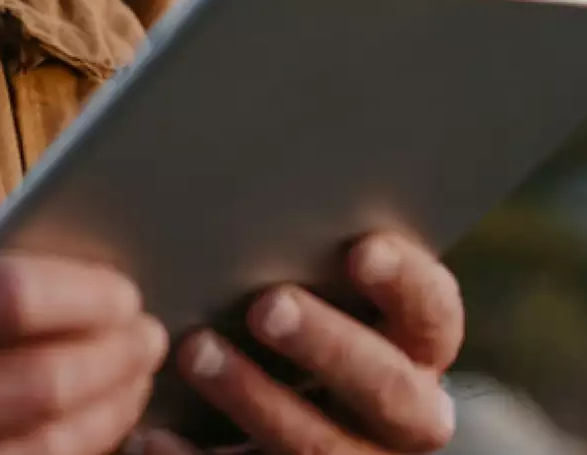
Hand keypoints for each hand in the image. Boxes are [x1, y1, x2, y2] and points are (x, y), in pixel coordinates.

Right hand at [0, 191, 170, 454]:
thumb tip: (37, 218)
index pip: (1, 295)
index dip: (82, 289)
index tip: (121, 284)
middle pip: (38, 383)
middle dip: (114, 355)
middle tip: (148, 331)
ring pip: (42, 453)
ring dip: (109, 413)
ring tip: (132, 376)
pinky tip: (88, 428)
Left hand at [133, 231, 463, 454]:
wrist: (279, 379)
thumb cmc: (283, 292)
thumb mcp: (307, 269)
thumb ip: (300, 236)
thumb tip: (250, 161)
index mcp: (417, 343)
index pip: (433, 311)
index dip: (404, 282)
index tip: (360, 249)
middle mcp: (404, 411)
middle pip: (388, 388)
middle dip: (327, 345)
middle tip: (266, 306)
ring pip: (320, 447)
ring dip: (257, 399)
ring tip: (196, 351)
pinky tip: (154, 433)